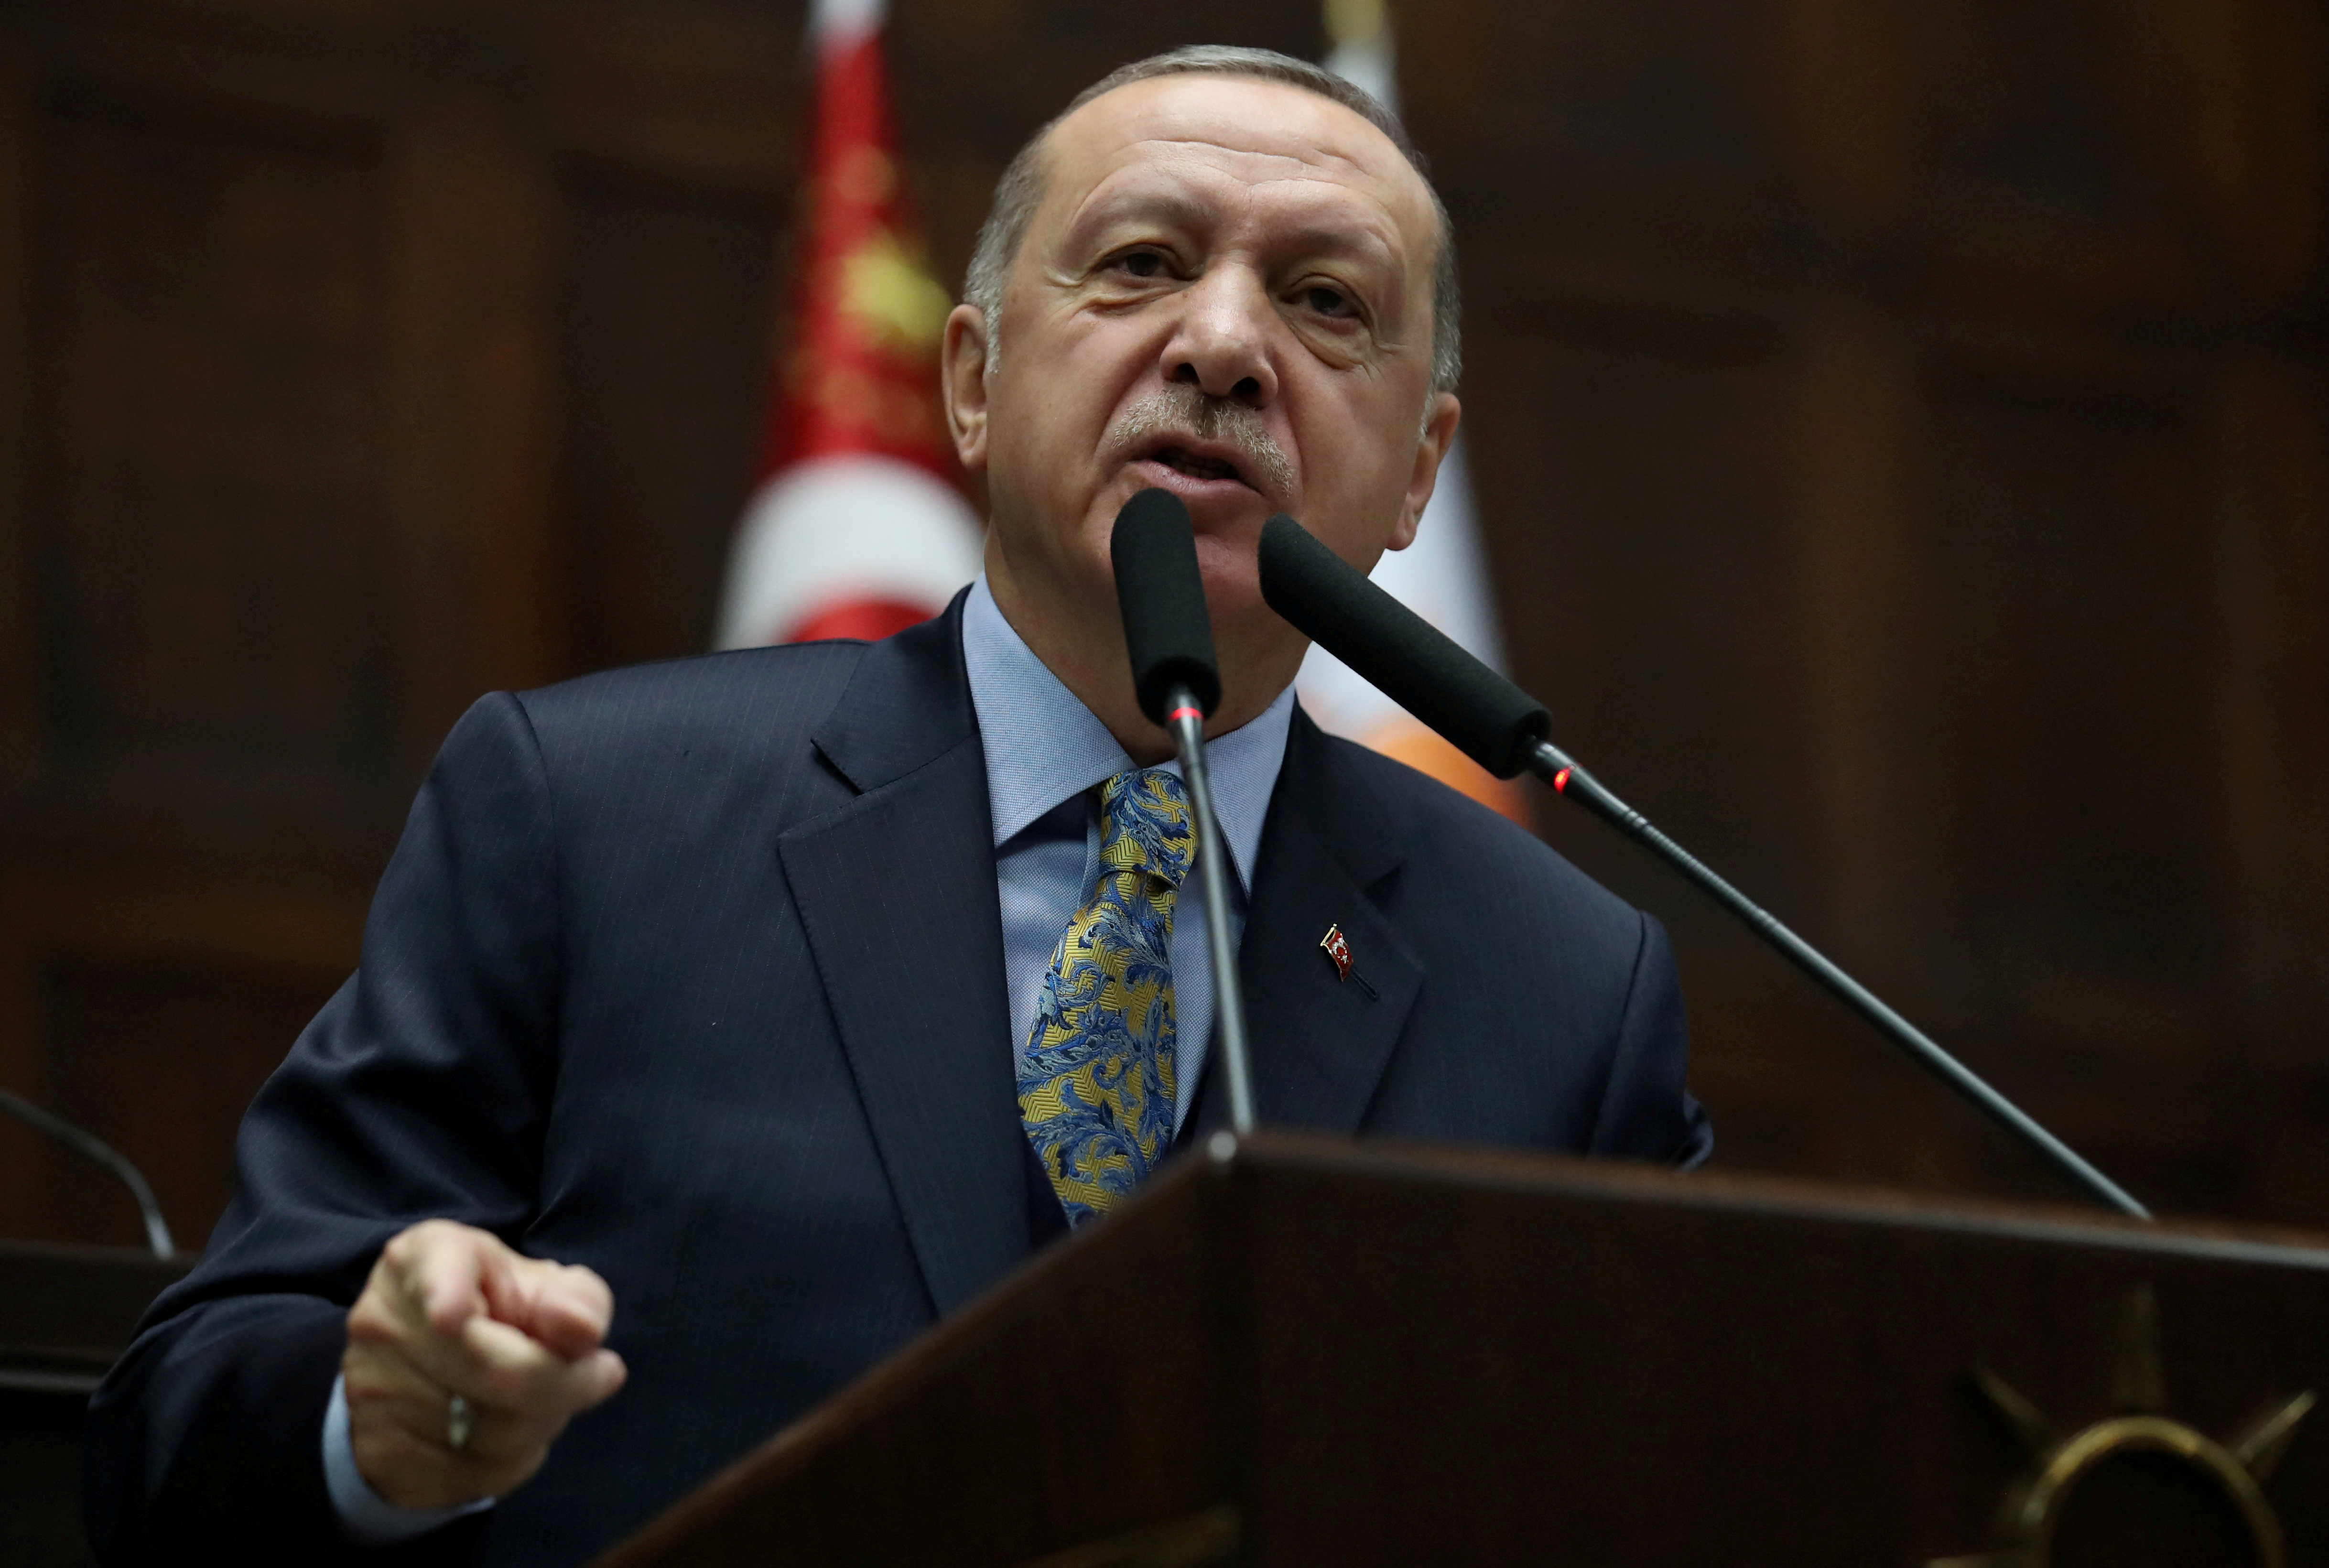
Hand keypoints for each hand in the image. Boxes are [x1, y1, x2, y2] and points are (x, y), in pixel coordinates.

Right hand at [342, 1219, 627, 1510]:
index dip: (445, 1294)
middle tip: (599, 1374)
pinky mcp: (378, 1450)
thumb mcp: (545, 1287)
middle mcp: (383, 1320)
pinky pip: (471, 1475)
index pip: (432, 1272)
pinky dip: (512, 1460)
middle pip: (491, 1372)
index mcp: (422, 1257)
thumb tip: (583, 1330)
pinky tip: (510, 1432)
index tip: (451, 1314)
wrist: (430, 1366)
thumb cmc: (502, 1309)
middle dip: (564, 1382)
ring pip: (488, 1432)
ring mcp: (370, 1389)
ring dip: (541, 1422)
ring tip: (544, 1396)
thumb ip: (575, 1299)